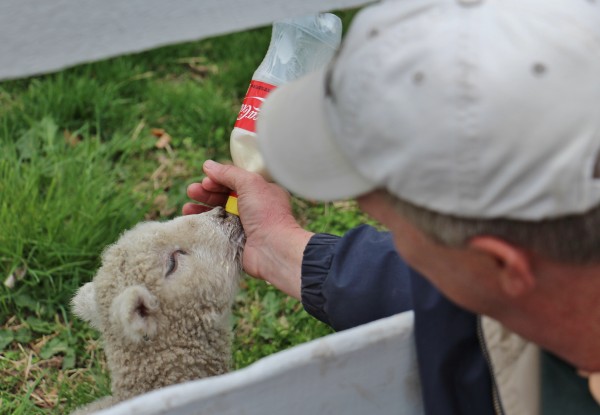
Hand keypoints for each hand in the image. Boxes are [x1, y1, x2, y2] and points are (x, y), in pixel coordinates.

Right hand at [183, 160, 313, 298]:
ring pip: (219, 214)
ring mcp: (245, 226)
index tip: (206, 181)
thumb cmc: (266, 213)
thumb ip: (229, 173)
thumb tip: (208, 165)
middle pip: (225, 197)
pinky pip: (217, 231)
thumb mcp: (250, 183)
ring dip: (201, 209)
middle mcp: (255, 208)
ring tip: (186, 208)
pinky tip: (191, 223)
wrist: (273, 248)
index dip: (219, 180)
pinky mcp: (237, 241)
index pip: (236, 182)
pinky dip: (204, 226)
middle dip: (207, 193)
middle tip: (191, 191)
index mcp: (262, 192)